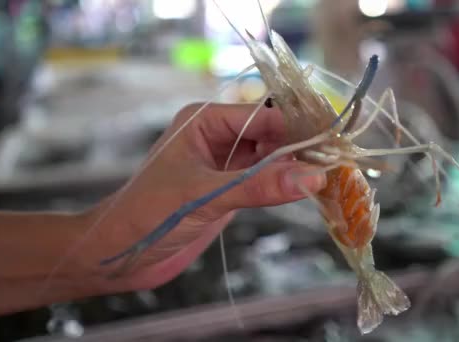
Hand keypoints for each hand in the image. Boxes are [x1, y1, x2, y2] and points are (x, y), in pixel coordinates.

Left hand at [85, 102, 326, 291]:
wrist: (118, 254)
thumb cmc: (147, 214)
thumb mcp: (204, 196)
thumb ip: (258, 186)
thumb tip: (312, 177)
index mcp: (206, 121)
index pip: (265, 116)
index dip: (300, 129)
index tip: (335, 143)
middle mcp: (218, 137)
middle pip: (273, 136)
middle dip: (303, 150)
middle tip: (340, 165)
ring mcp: (225, 165)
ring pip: (272, 159)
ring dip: (298, 170)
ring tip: (333, 179)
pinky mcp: (229, 190)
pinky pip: (265, 182)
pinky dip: (286, 187)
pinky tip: (309, 193)